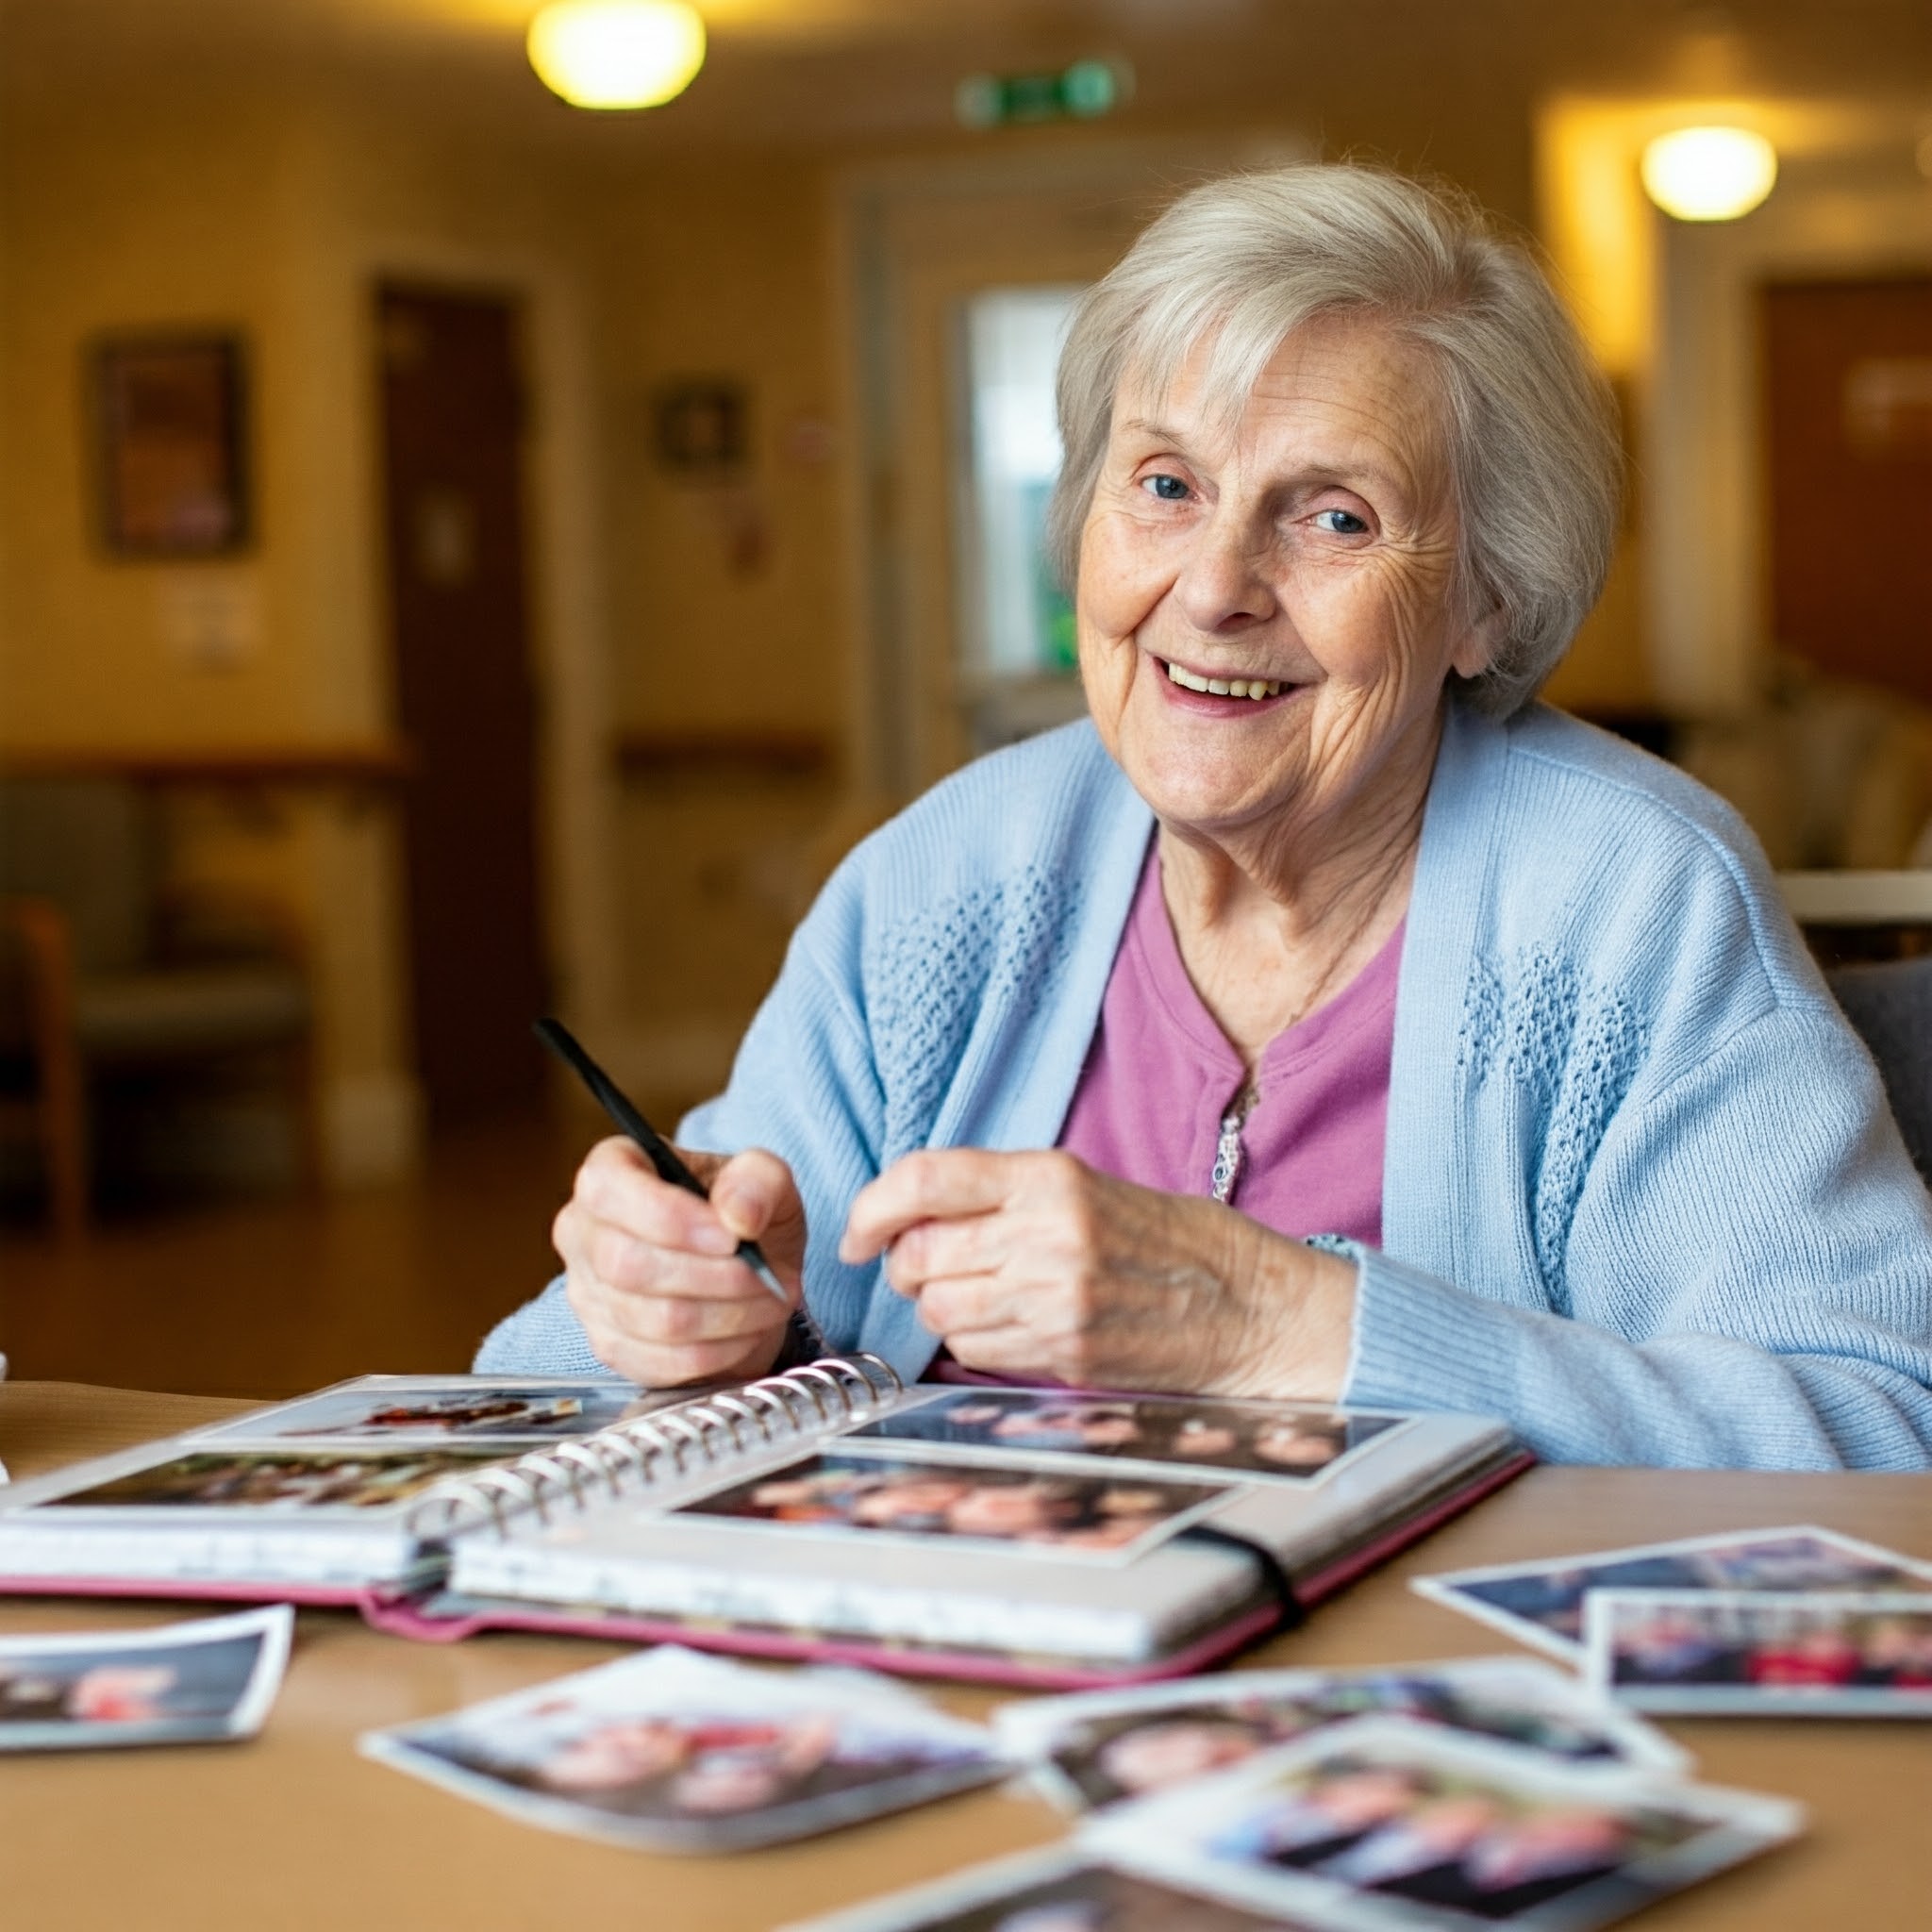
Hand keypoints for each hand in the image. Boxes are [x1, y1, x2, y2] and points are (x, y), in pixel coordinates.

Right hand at [554, 1138, 805, 1385]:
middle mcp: (582, 1229)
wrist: (742, 1272)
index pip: (606, 1188)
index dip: (670, 1217)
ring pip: (650, 1319)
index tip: (731, 1237)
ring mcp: (586, 1292)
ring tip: (768, 1301)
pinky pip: (657, 1362)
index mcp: (609, 1169)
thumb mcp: (764, 1179)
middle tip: (765, 1277)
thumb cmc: (740, 1215)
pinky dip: (716, 1352)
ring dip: (727, 1316)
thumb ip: (757, 1179)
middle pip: (628, 1264)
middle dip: (714, 1276)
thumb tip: (739, 1214)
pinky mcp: (607, 1345)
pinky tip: (745, 1332)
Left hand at [839, 1149, 1355, 1398]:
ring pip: (937, 1310)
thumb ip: (998, 1196)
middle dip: (908, 1267)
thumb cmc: (1164, 1241)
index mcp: (1049, 1177)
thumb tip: (903, 1222)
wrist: (1249, 1307)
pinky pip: (975, 1351)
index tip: (856, 1234)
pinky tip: (1019, 1326)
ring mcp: (1055, 1300)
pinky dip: (977, 1342)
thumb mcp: (1083, 1188)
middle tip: (935, 1267)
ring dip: (942, 1308)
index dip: (871, 1208)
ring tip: (991, 1296)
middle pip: (918, 1255)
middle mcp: (1047, 1235)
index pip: (925, 1179)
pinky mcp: (1063, 1353)